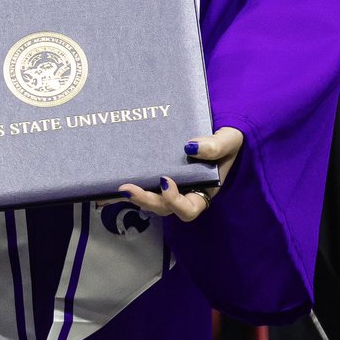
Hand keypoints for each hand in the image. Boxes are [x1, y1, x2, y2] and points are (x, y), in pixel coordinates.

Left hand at [117, 127, 244, 221]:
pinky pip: (144, 184)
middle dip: (145, 200)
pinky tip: (110, 180)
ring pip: (150, 200)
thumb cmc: (228, 140)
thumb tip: (190, 147)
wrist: (220, 130)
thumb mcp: (229, 140)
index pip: (188, 209)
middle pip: (163, 208)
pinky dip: (129, 185)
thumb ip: (216, 145)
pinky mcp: (158, 174)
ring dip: (133, 196)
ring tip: (114, 188)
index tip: (165, 180)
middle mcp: (185, 194)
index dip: (175, 201)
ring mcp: (170, 186)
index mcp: (203, 191)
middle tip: (127, 188)